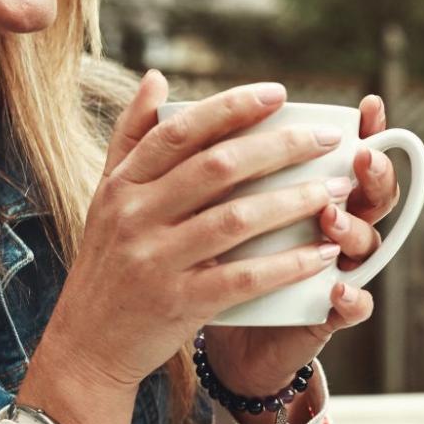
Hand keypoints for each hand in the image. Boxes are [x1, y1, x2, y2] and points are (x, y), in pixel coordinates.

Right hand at [18, 72, 351, 423]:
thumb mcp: (107, 197)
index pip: (180, 131)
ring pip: (236, 219)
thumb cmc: (108, 264)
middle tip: (325, 139)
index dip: (231, 108)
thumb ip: (132, 137)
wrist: (86, 346)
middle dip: (279, 147)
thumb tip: (157, 77)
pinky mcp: (178, 303)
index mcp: (123, 185)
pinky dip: (287, 264)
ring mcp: (156, 261)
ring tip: (337, 190)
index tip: (278, 93)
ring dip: (293, 201)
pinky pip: (243, 278)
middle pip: (217, 167)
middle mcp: (135, 216)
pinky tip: (322, 253)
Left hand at [199, 94, 397, 398]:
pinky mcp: (326, 315)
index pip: (350, 154)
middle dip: (372, 172)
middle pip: (370, 194)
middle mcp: (331, 227)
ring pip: (365, 244)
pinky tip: (337, 288)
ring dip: (352, 228)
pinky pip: (351, 306)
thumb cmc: (212, 259)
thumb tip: (157, 81)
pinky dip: (350, 298)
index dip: (368, 130)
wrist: (223, 340)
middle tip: (361, 155)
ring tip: (331, 216)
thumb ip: (189, 146)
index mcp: (310, 192)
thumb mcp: (198, 202)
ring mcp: (333, 270)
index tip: (370, 106)